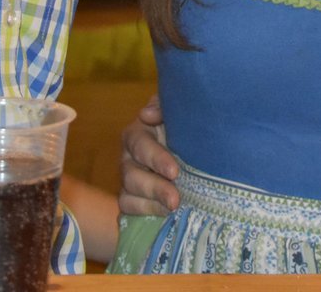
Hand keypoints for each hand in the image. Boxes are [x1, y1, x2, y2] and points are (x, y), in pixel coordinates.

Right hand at [118, 94, 179, 215]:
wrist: (192, 147)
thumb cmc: (182, 127)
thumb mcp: (176, 112)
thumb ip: (162, 106)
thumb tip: (146, 114)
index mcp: (138, 133)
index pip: (139, 144)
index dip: (155, 158)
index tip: (174, 172)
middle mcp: (129, 157)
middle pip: (131, 174)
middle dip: (154, 188)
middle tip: (175, 199)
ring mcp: (128, 179)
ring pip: (128, 194)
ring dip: (151, 203)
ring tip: (173, 208)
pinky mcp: (132, 198)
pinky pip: (129, 209)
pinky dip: (146, 212)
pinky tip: (165, 214)